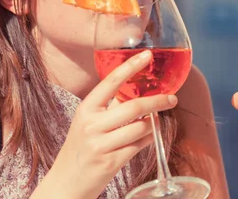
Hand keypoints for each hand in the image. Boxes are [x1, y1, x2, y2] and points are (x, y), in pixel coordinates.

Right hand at [51, 50, 176, 198]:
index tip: (147, 55)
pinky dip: (149, 139)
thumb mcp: (89, 122)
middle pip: (134, 106)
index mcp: (86, 109)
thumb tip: (140, 89)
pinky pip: (140, 145)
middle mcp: (92, 124)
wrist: (66, 182)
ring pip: (141, 127)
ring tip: (153, 123)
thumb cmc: (82, 147)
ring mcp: (101, 144)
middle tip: (172, 99)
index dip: (131, 66)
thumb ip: (110, 106)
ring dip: (153, 124)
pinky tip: (148, 137)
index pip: (111, 81)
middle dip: (158, 101)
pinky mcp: (111, 162)